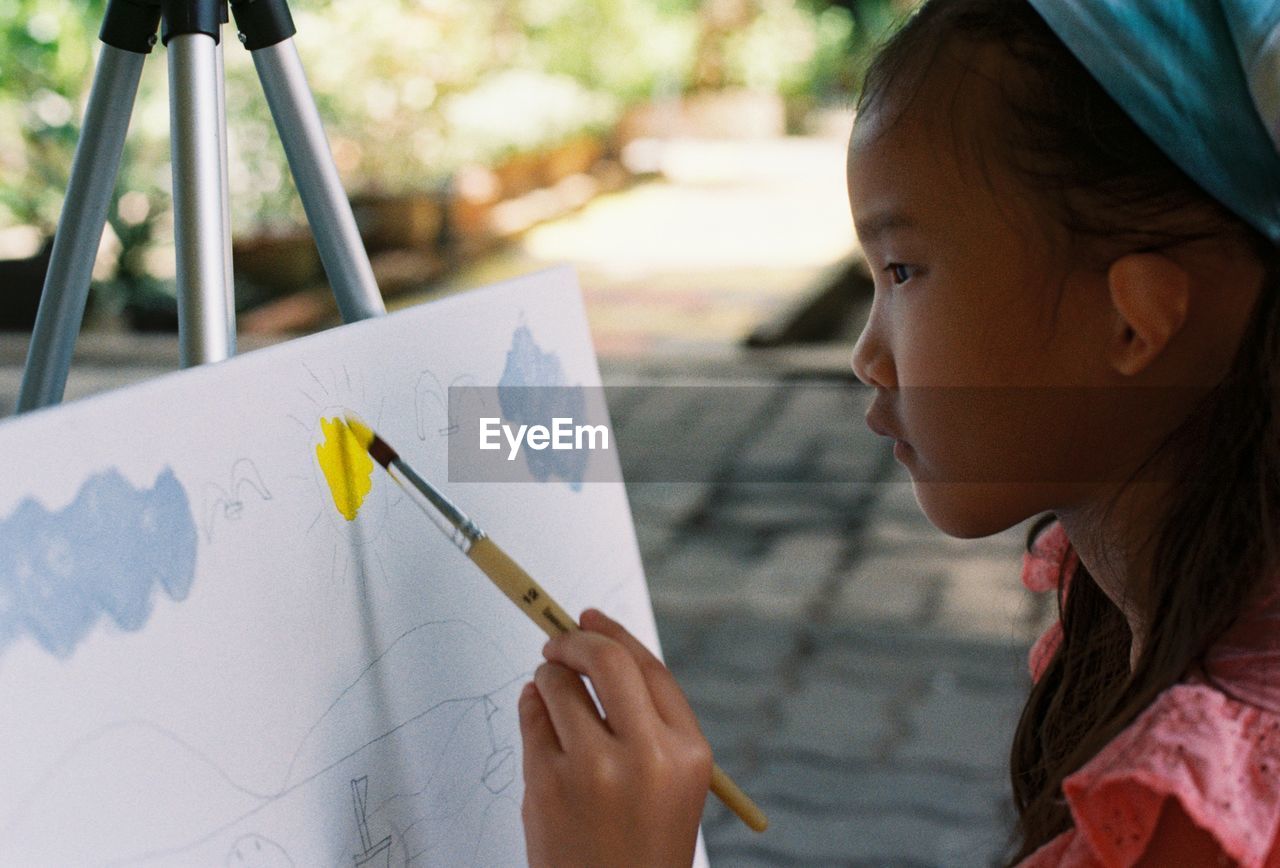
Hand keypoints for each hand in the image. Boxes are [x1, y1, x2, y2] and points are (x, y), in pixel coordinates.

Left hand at [518, 608, 711, 867]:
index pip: (649, 668)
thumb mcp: (673, 783)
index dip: (614, 634)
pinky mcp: (546, 785)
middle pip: (605, 661)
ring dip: (546, 678)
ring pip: (556, 684)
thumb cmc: (642, 844)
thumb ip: (647, 721)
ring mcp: (592, 771)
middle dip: (573, 640)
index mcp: (687, 752)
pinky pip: (529, 717)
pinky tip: (539, 720)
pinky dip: (530, 707)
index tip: (588, 616)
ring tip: (550, 696)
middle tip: (556, 642)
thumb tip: (596, 645)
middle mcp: (645, 756)